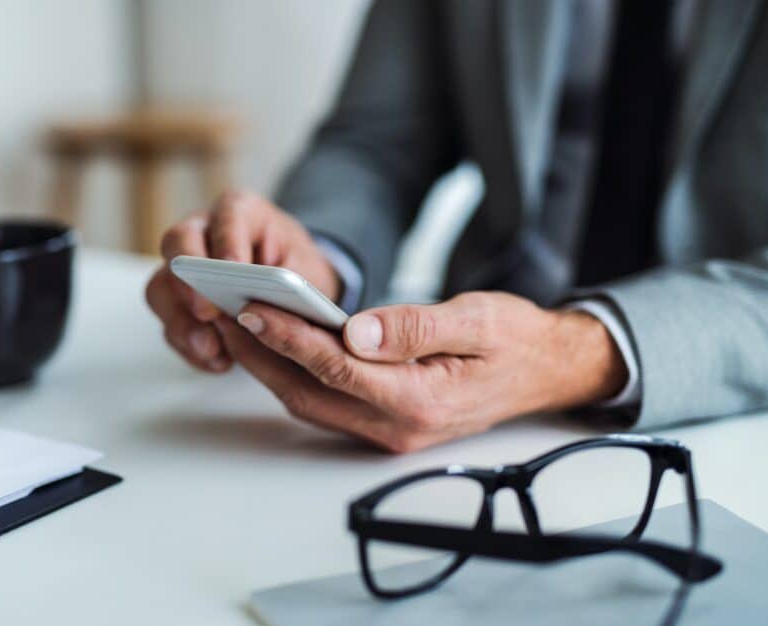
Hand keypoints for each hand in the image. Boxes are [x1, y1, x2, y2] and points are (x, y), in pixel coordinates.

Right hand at [144, 190, 340, 371]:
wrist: (292, 290)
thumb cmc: (297, 270)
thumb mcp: (307, 271)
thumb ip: (289, 283)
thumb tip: (267, 306)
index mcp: (240, 212)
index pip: (227, 217)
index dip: (227, 240)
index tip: (233, 266)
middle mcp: (202, 232)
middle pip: (177, 244)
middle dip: (189, 280)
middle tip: (207, 312)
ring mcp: (183, 268)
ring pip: (161, 287)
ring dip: (181, 321)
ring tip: (209, 349)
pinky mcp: (177, 302)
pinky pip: (170, 323)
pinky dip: (190, 346)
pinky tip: (217, 361)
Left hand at [216, 292, 627, 452]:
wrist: (545, 371)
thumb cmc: (514, 340)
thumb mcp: (477, 319)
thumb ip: (415, 327)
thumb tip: (357, 330)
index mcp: (420, 400)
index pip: (336, 367)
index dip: (289, 337)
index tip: (251, 308)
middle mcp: (398, 426)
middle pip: (309, 392)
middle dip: (261, 354)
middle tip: (223, 312)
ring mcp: (389, 432)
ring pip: (311, 402)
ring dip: (270, 366)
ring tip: (238, 323)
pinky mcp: (384, 424)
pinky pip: (326, 403)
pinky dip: (295, 375)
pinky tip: (276, 344)